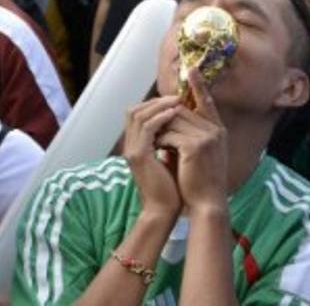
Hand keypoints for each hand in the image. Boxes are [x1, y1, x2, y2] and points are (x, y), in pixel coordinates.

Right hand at [122, 94, 183, 216]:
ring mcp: (132, 150)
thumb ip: (168, 143)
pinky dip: (160, 118)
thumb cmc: (170, 189)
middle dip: (155, 101)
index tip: (173, 102)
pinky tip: (174, 114)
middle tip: (175, 97)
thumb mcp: (168, 160)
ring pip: (139, 115)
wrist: (163, 212)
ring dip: (159, 105)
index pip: (137, 116)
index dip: (153, 105)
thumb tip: (179, 128)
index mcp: (136, 146)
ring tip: (177, 101)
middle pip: (134, 111)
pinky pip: (148, 128)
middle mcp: (130, 145)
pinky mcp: (139, 156)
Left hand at [157, 69, 228, 210]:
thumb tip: (171, 117)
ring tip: (154, 144)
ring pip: (172, 121)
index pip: (207, 101)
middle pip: (180, 111)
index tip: (192, 68)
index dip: (199, 85)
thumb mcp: (200, 153)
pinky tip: (158, 151)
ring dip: (159, 131)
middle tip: (153, 132)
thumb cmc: (201, 180)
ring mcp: (207, 136)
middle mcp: (215, 130)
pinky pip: (169, 135)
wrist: (208, 203)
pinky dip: (160, 142)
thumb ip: (191, 133)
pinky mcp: (196, 146)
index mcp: (218, 130)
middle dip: (163, 119)